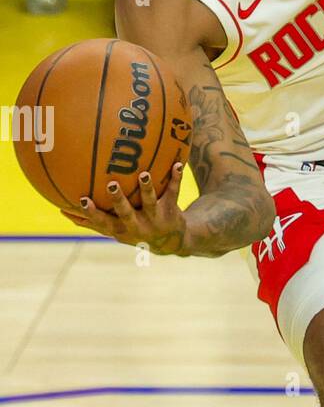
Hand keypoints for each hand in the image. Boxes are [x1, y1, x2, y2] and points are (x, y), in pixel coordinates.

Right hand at [61, 164, 188, 253]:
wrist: (172, 242)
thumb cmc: (135, 231)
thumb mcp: (114, 231)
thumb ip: (91, 222)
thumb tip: (62, 211)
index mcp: (121, 230)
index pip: (103, 223)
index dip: (92, 214)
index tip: (80, 200)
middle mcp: (137, 225)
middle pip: (126, 213)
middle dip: (119, 201)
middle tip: (111, 185)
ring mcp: (154, 218)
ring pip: (150, 201)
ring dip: (147, 187)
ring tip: (144, 173)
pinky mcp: (170, 209)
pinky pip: (173, 191)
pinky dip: (175, 178)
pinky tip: (178, 164)